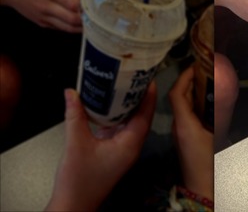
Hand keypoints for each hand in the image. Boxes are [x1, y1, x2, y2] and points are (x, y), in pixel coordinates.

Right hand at [46, 84, 155, 210]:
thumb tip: (72, 92)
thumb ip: (75, 116)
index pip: (145, 114)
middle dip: (137, 97)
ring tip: (121, 85)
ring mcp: (123, 150)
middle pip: (139, 116)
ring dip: (125, 106)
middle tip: (133, 76)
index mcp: (131, 144)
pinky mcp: (113, 153)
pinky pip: (118, 130)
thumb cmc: (78, 180)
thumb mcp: (76, 143)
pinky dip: (114, 117)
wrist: (73, 205)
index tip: (147, 77)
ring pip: (128, 123)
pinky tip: (106, 106)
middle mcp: (131, 146)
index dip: (148, 95)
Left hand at [169, 66, 213, 200]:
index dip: (184, 76)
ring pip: (183, 106)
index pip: (176, 93)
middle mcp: (178, 125)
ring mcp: (180, 133)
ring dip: (194, 92)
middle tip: (206, 69)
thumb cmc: (210, 162)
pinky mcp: (185, 138)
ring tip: (210, 81)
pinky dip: (196, 105)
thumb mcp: (219, 133)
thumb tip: (227, 88)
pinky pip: (187, 115)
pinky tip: (209, 103)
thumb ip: (222, 111)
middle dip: (191, 81)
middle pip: (179, 97)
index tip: (197, 64)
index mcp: (183, 122)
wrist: (202, 187)